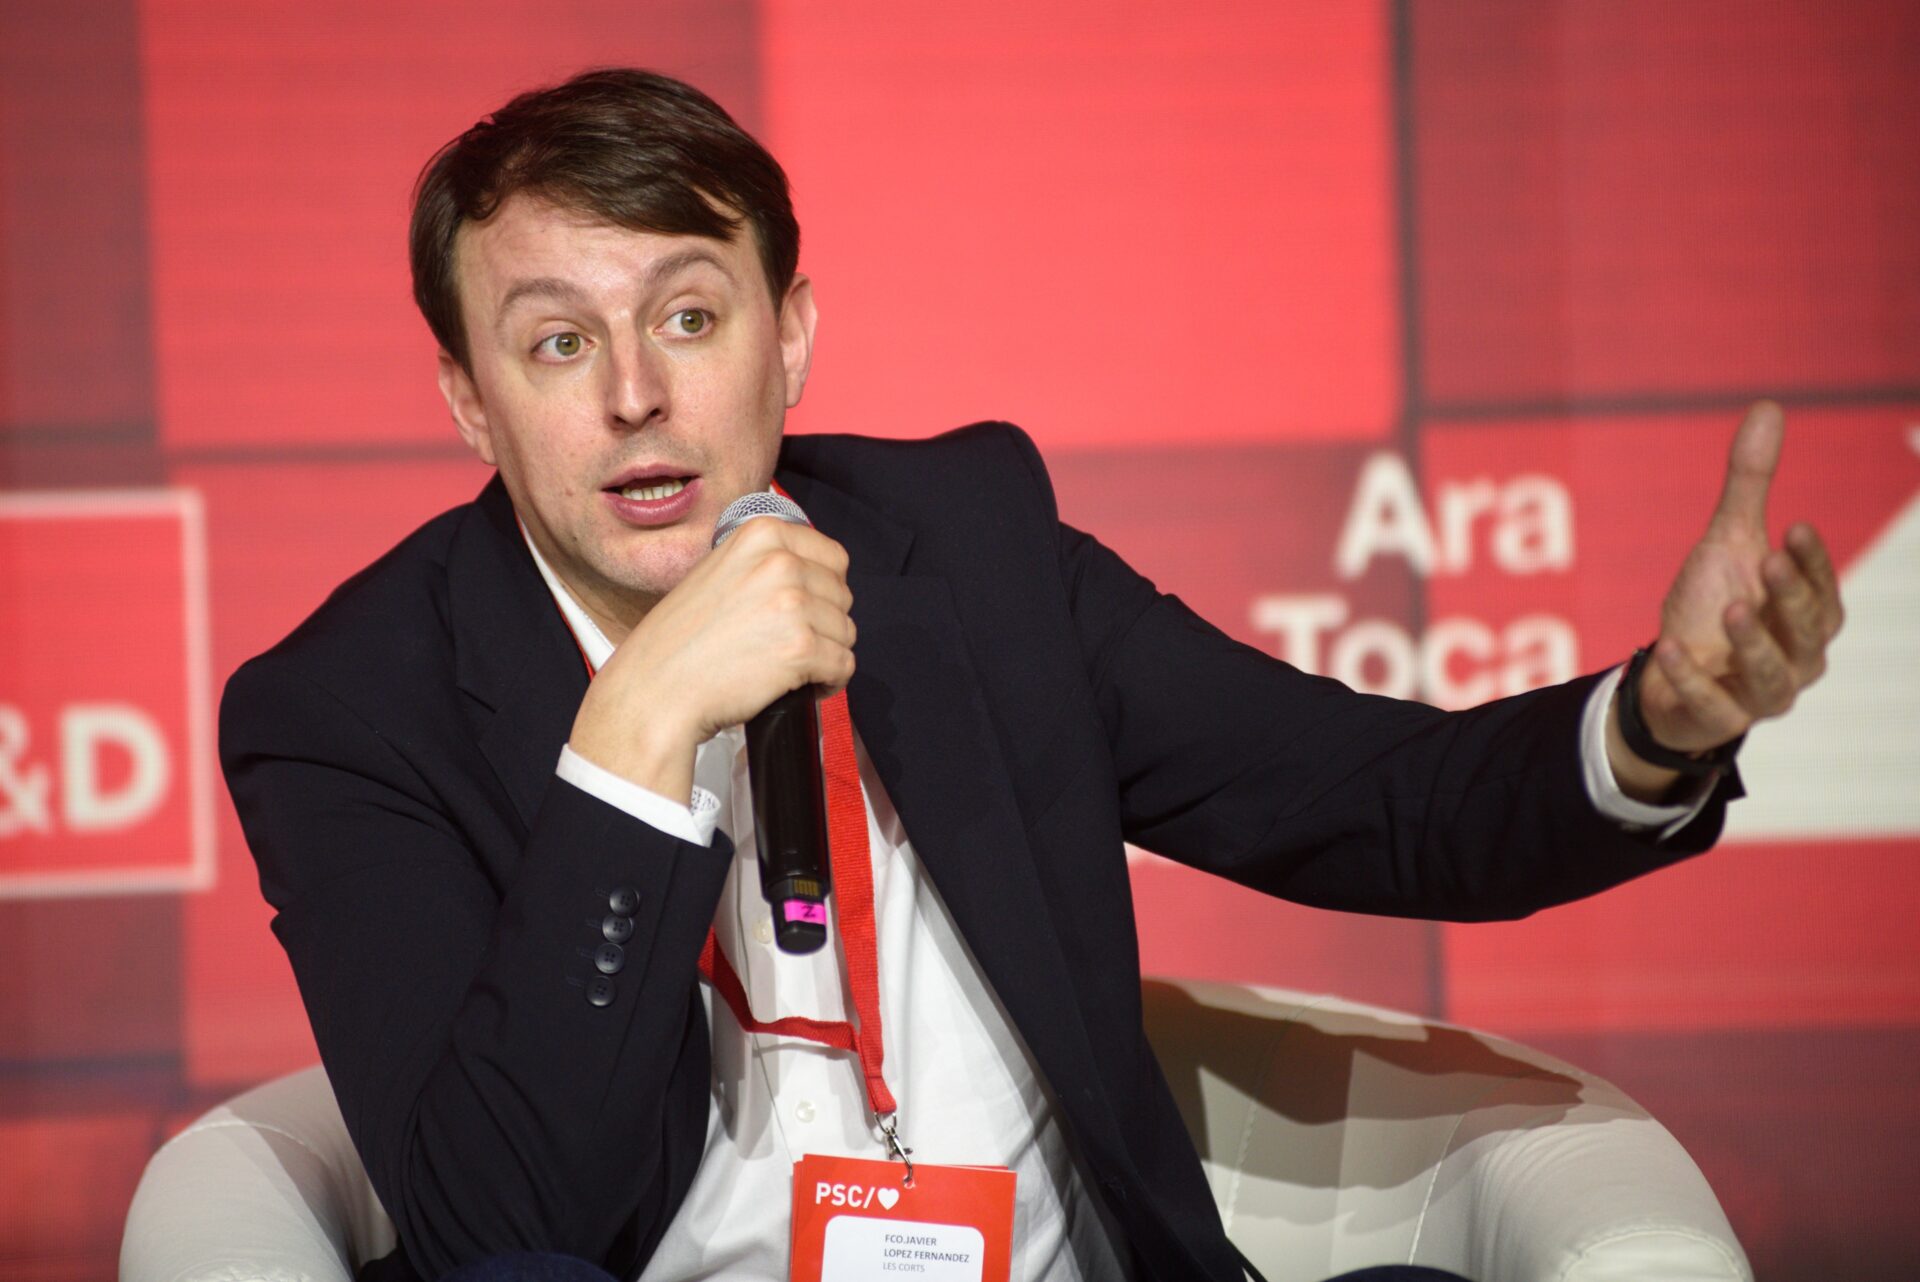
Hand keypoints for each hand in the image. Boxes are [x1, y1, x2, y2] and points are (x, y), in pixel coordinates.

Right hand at [568, 517, 855, 800]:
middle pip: (842, 595)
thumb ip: (766, 563)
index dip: (825, 589)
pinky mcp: (801, 648)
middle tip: (792, 644)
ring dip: (827, 654)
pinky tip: (802, 687)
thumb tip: (816, 574)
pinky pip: (843, 665)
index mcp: (762, 533)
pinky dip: (830, 682)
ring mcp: (792, 604)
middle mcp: (780, 561)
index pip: (833, 557)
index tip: (808, 610)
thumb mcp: (720, 571)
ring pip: (846, 632)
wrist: (655, 689)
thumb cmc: (681, 641)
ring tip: (792, 667)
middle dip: (826, 623)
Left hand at [1608, 401, 1844, 797]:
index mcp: (1808, 617)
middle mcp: (1797, 659)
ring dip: (1752, 642)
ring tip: (1730, 607)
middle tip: (1768, 559)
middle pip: (1807, 630)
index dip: (1811, 562)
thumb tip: (1768, 408)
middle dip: (1790, 596)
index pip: (1823, 589)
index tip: (1792, 527)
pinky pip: (1710, 704)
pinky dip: (1691, 679)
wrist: (1671, 672)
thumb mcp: (1729, 540)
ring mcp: (1759, 694)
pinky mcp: (1718, 718)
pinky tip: (1668, 648)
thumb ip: (1750, 484)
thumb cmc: (1713, 602)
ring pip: (1771, 674)